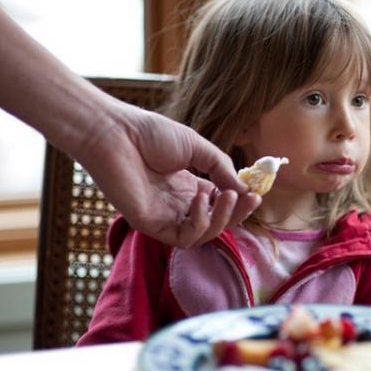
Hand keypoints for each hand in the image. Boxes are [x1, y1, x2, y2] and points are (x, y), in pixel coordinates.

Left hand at [76, 103, 260, 246]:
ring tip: (228, 196)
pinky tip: (200, 199)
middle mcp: (178, 205)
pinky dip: (199, 222)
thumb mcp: (196, 147)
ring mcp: (165, 217)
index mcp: (188, 187)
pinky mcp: (151, 225)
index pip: (220, 204)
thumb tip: (246, 189)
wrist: (115, 132)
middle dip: (237, 213)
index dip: (239, 201)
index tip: (255, 193)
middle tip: (251, 199)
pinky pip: (184, 237)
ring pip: (203, 234)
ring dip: (222, 219)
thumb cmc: (150, 134)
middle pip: (216, 222)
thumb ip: (220, 168)